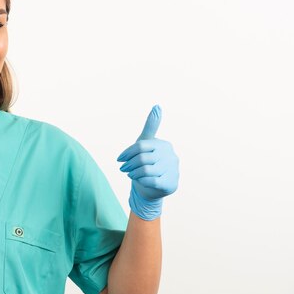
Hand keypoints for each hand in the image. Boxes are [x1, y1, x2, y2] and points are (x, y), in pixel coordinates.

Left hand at [116, 105, 178, 219]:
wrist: (151, 187)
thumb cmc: (147, 162)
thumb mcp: (146, 143)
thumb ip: (151, 125)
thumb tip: (158, 105)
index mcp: (164, 145)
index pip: (141, 146)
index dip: (127, 153)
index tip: (120, 159)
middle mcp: (171, 156)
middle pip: (142, 158)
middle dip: (129, 164)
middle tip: (124, 169)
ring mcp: (173, 171)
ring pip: (145, 170)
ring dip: (134, 173)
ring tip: (131, 174)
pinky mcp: (171, 184)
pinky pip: (151, 181)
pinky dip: (141, 181)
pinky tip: (140, 181)